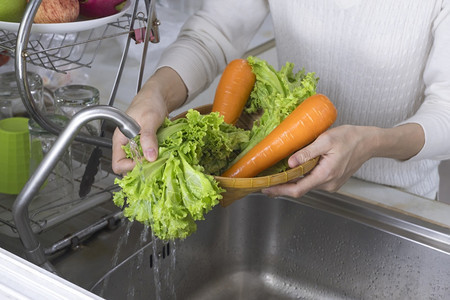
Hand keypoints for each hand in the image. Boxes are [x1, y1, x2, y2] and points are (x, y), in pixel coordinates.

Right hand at [111, 67, 187, 174]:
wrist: (159, 97)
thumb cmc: (149, 103)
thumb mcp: (149, 120)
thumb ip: (148, 138)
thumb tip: (150, 156)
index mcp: (121, 139)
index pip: (118, 164)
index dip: (129, 167)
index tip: (144, 162)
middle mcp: (127, 145)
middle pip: (128, 168)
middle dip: (141, 169)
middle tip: (154, 166)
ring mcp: (137, 147)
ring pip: (139, 164)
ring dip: (149, 166)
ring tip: (160, 162)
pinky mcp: (147, 146)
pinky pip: (149, 158)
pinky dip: (156, 160)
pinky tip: (163, 157)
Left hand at [262, 123, 424, 197]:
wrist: (369, 142)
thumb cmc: (350, 138)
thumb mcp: (326, 140)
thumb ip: (307, 152)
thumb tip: (290, 162)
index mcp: (326, 175)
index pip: (298, 189)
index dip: (280, 191)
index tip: (266, 189)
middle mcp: (328, 184)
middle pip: (300, 189)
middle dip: (282, 186)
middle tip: (266, 181)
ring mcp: (331, 184)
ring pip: (307, 185)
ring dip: (292, 181)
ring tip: (276, 174)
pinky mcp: (333, 181)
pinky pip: (314, 181)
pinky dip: (302, 177)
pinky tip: (294, 170)